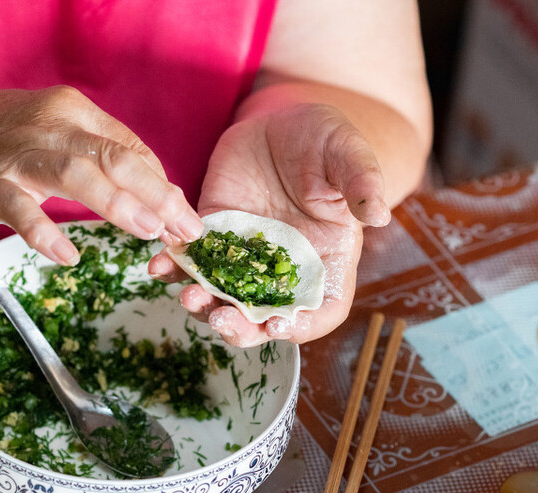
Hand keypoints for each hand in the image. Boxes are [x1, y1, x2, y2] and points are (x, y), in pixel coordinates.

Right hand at [0, 86, 202, 264]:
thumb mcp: (43, 131)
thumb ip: (88, 153)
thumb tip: (139, 185)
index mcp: (68, 111)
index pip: (129, 147)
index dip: (161, 183)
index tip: (183, 216)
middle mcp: (47, 126)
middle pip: (115, 157)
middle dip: (158, 195)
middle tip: (186, 229)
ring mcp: (14, 155)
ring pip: (76, 174)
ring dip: (118, 204)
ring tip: (149, 233)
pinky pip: (20, 210)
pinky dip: (45, 233)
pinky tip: (67, 256)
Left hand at [148, 103, 389, 346]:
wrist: (278, 121)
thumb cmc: (323, 139)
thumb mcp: (347, 153)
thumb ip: (361, 182)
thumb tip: (379, 214)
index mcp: (325, 262)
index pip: (319, 311)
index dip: (301, 326)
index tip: (278, 325)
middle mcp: (282, 271)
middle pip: (262, 318)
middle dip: (240, 327)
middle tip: (219, 318)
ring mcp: (243, 258)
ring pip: (221, 298)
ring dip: (202, 304)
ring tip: (187, 294)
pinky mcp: (211, 238)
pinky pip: (191, 262)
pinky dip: (173, 268)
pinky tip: (159, 263)